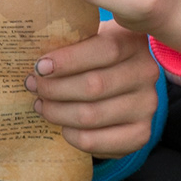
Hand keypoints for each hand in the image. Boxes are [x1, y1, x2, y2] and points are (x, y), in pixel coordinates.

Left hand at [28, 21, 159, 157]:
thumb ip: (68, 42)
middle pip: (94, 85)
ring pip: (91, 114)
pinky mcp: (141, 133)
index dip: (68, 60)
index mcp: (133, 42)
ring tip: (41, 105)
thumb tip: (33, 54)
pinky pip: (96, 140)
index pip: (105, 50)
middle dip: (54, 89)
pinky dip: (72, 135)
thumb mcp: (86, 40)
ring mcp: (147, 105)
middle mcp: (146, 72)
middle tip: (33, 87)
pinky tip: (63, 125)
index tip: (39, 67)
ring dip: (57, 112)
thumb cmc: (92, 58)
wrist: (119, 87)